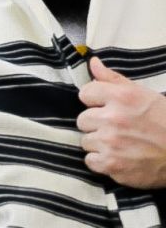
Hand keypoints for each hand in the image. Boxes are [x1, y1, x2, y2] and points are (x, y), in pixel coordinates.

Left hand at [78, 57, 165, 188]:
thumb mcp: (144, 94)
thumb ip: (114, 79)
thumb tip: (92, 63)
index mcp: (122, 97)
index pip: (85, 93)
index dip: (95, 101)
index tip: (106, 106)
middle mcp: (113, 118)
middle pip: (83, 119)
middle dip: (97, 123)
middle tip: (117, 128)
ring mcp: (111, 143)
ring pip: (86, 141)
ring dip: (100, 143)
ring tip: (121, 143)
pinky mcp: (111, 164)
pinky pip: (90, 160)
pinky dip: (102, 161)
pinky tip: (119, 157)